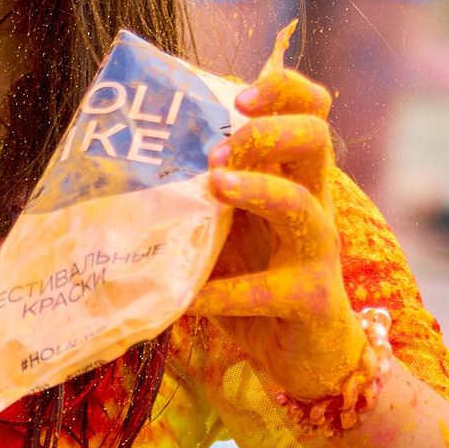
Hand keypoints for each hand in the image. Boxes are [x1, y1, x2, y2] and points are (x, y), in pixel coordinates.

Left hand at [192, 68, 367, 402]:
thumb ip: (206, 194)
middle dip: (269, 132)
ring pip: (302, 207)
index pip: (311, 110)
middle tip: (221, 150)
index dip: (285, 89)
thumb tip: (131, 160)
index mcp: (296, 178)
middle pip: (317, 140)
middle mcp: (315, 205)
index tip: (241, 97)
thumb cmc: (261, 282)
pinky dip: (224, 292)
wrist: (308, 358)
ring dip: (258, 191)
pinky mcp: (311, 301)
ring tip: (215, 187)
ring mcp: (317, 253)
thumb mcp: (233, 230)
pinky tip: (188, 298)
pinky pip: (269, 291)